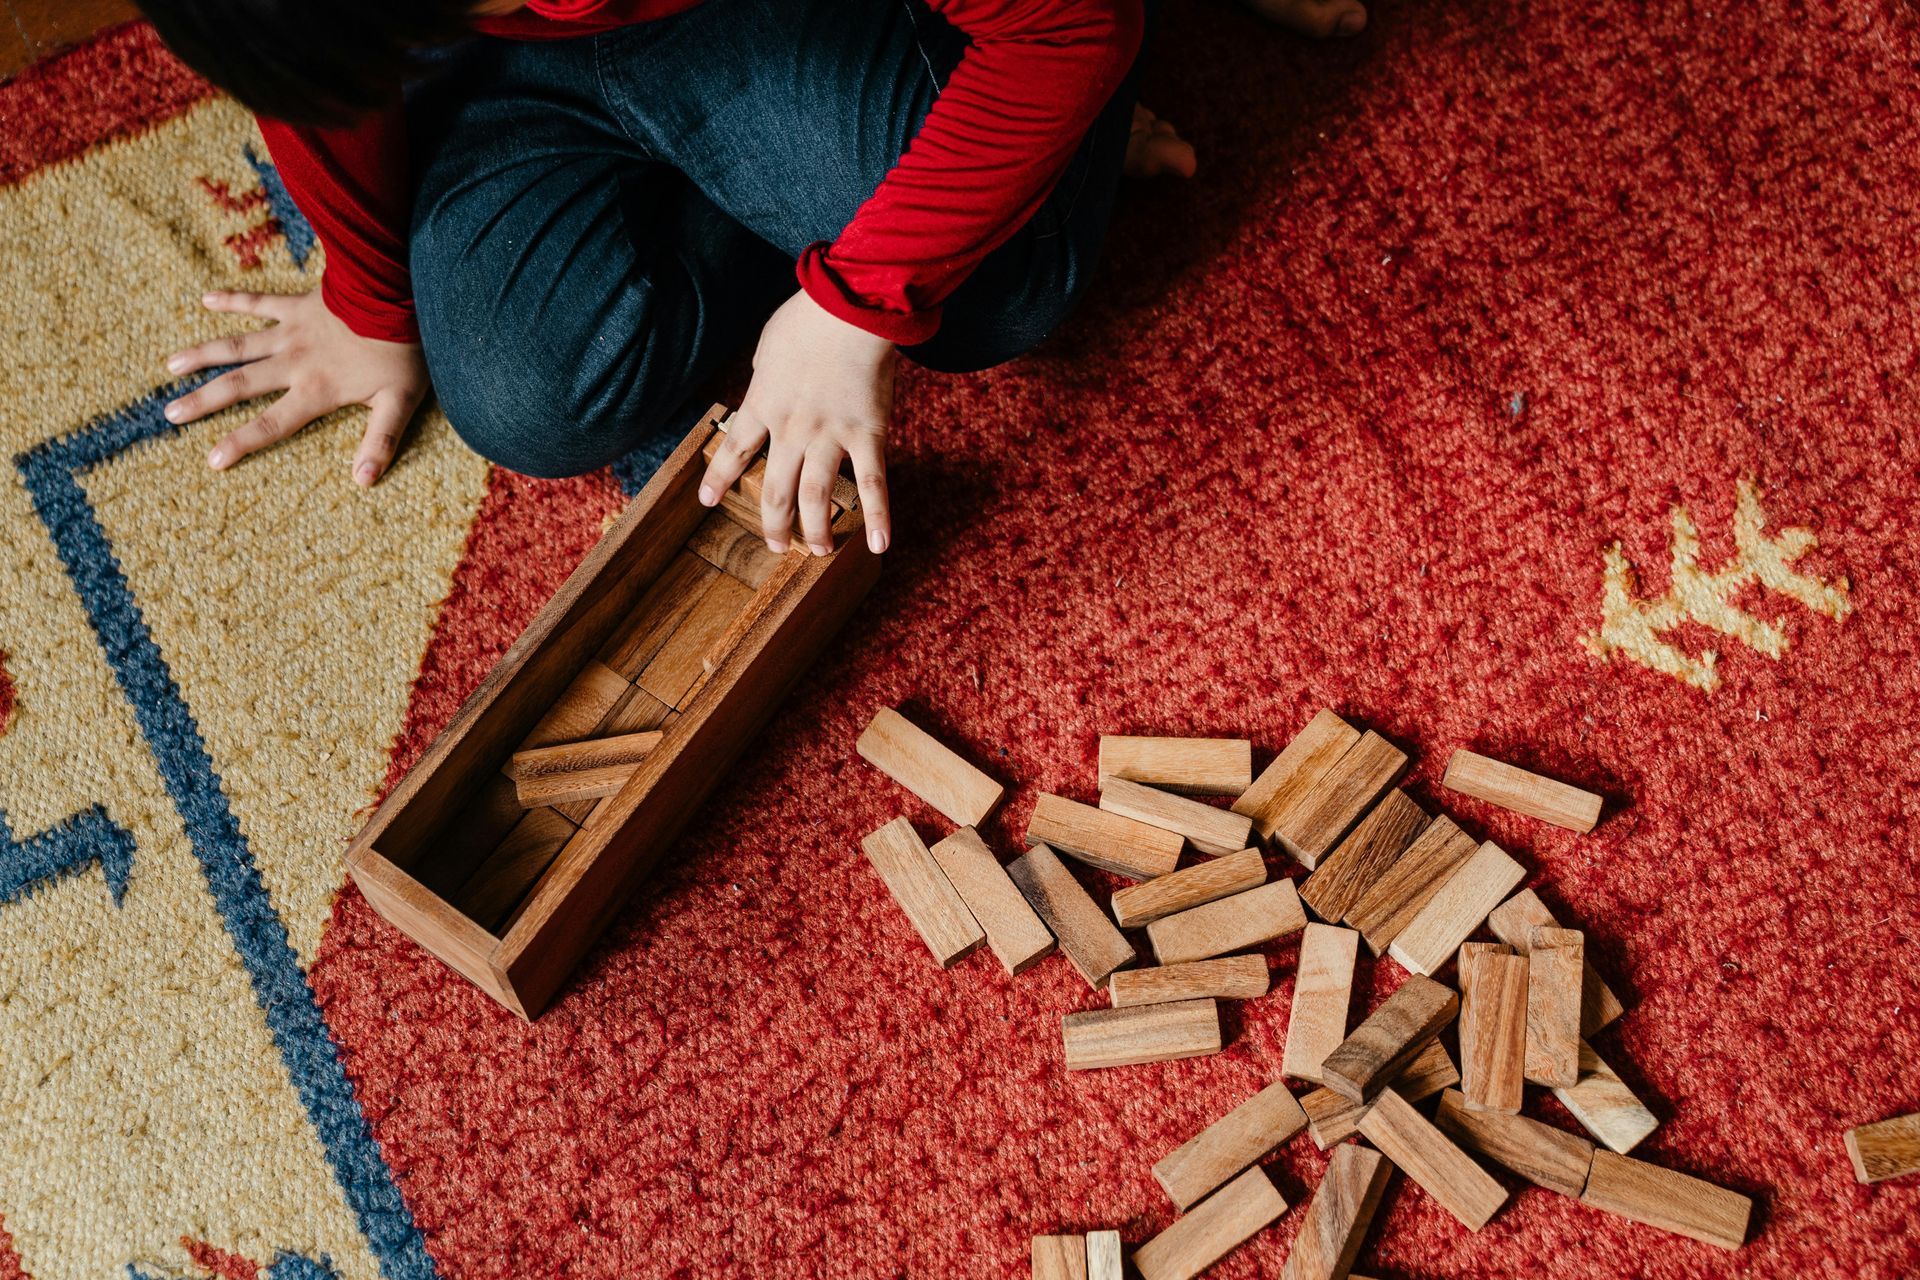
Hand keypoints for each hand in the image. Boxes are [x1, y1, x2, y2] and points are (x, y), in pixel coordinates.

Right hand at [163, 289, 430, 485]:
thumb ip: (379, 441)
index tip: (212, 459)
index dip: (241, 443)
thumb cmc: (402, 352)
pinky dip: (232, 299)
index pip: (272, 425)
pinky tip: (206, 299)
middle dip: (203, 401)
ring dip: (202, 355)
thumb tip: (363, 481)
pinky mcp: (297, 305)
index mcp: (316, 391)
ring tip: (171, 365)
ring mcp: (291, 332)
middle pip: (239, 386)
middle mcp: (294, 363)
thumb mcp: (399, 403)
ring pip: (237, 346)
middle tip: (171, 413)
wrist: (395, 295)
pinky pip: (258, 302)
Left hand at [698, 289, 895, 554]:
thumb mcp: (770, 346)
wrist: (850, 308)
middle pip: (776, 490)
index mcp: (764, 403)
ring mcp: (830, 436)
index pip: (736, 449)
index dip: (719, 477)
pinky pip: (873, 483)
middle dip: (774, 523)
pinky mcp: (867, 434)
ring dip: (816, 529)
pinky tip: (878, 544)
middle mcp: (792, 429)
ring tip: (819, 550)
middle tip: (777, 546)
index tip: (707, 500)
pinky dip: (878, 516)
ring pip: (816, 496)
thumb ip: (766, 372)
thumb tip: (765, 381)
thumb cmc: (809, 318)